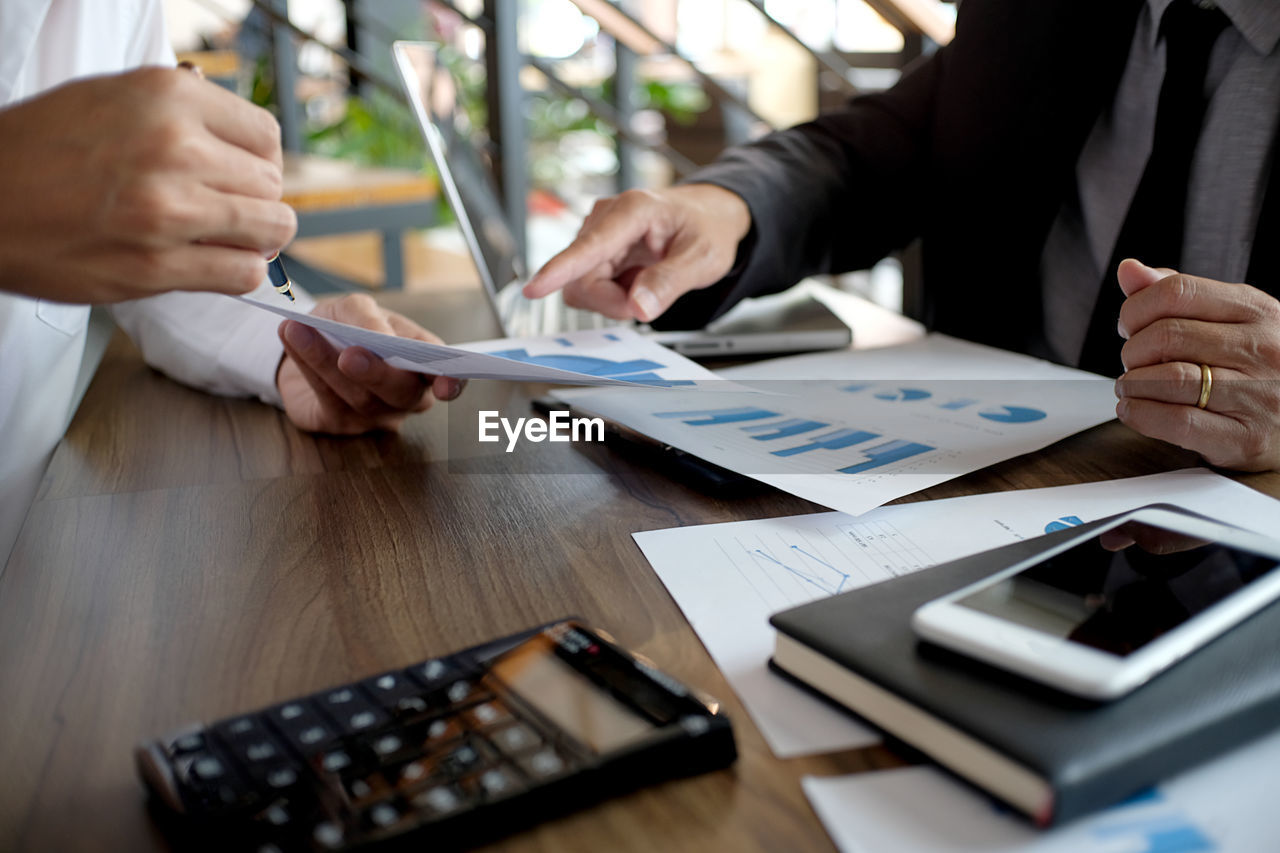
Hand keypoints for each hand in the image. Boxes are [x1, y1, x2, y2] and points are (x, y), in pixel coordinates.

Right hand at [0, 67, 295, 302]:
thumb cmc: (40, 150)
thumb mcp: (113, 98)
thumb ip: (182, 114)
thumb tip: (243, 142)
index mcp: (167, 96)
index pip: (265, 135)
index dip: (261, 161)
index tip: (244, 175)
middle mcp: (175, 147)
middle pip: (271, 185)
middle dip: (257, 202)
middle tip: (230, 212)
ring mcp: (168, 209)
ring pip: (271, 228)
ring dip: (257, 239)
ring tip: (228, 239)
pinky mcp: (157, 265)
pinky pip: (242, 273)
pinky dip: (238, 272)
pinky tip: (212, 263)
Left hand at [276, 294, 464, 434]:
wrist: (304, 343)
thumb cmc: (343, 326)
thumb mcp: (355, 308)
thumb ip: (368, 318)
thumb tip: (376, 336)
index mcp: (422, 365)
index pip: (447, 378)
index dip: (452, 384)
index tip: (445, 384)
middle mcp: (404, 395)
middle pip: (402, 394)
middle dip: (377, 374)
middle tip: (351, 355)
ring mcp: (374, 415)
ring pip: (359, 397)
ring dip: (327, 363)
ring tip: (302, 331)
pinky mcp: (339, 424)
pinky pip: (327, 401)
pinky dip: (308, 367)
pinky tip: (293, 338)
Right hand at [522, 185, 750, 321]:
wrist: (708, 217)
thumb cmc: (707, 228)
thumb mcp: (704, 258)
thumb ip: (670, 282)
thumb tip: (639, 307)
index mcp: (634, 210)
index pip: (591, 245)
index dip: (561, 270)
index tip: (534, 289)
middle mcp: (607, 217)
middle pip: (583, 278)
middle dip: (612, 302)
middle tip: (648, 302)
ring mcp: (597, 234)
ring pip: (582, 286)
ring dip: (611, 300)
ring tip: (645, 285)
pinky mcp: (594, 250)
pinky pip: (588, 286)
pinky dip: (612, 295)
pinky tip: (635, 281)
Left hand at [1113, 258, 1279, 470]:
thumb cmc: (1257, 367)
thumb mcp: (1230, 321)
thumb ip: (1178, 296)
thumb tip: (1129, 269)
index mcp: (1257, 311)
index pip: (1177, 291)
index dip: (1136, 308)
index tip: (1130, 326)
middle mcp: (1263, 349)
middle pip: (1166, 336)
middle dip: (1133, 350)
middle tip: (1133, 362)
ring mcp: (1258, 395)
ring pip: (1169, 378)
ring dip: (1132, 383)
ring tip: (1131, 386)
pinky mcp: (1246, 438)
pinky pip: (1177, 422)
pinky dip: (1140, 414)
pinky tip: (1134, 409)